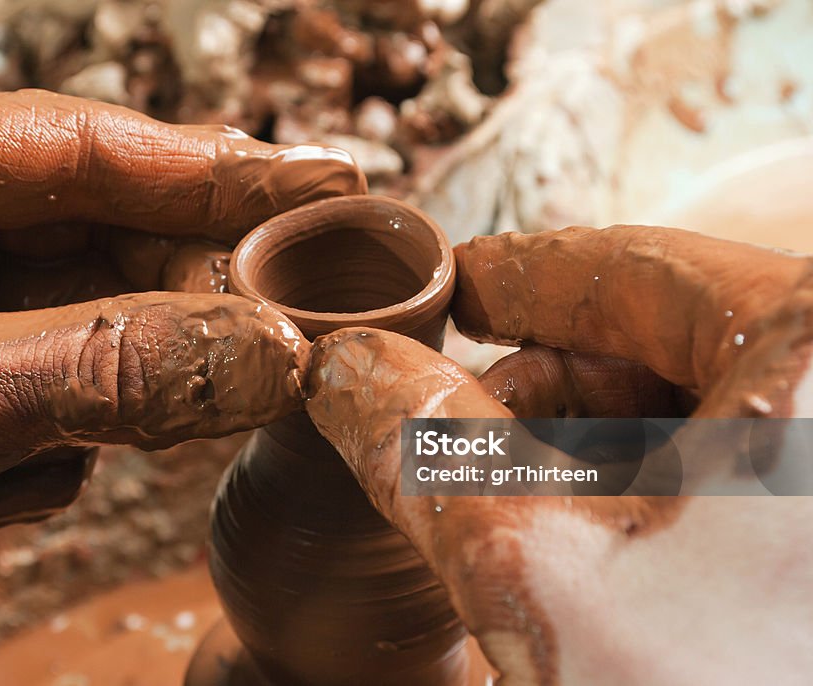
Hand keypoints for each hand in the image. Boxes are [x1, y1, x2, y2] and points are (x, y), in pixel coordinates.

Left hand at [0, 80, 364, 611]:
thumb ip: (103, 368)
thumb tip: (268, 351)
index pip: (94, 143)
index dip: (226, 170)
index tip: (330, 185)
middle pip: (102, 235)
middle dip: (177, 302)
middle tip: (272, 338)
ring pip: (80, 326)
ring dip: (96, 398)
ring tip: (46, 451)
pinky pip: (38, 391)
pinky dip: (36, 449)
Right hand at [308, 226, 812, 683]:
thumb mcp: (537, 573)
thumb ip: (426, 444)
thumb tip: (350, 368)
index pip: (629, 267)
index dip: (514, 275)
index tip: (449, 284)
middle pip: (669, 333)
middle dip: (545, 375)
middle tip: (455, 412)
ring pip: (709, 402)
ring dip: (597, 437)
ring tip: (518, 491)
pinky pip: (753, 462)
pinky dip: (660, 483)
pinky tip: (600, 531)